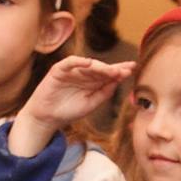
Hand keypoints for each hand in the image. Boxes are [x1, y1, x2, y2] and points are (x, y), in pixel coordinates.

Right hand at [10, 57, 133, 153]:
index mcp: (92, 82)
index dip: (120, 71)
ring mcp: (72, 71)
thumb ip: (103, 93)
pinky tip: (89, 64)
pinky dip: (79, 62)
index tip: (132, 69)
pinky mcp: (59, 70)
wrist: (48, 118)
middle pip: (101, 68)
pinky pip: (70, 63)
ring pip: (88, 65)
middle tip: (127, 68)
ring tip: (112, 70)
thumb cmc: (69, 111)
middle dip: (114, 68)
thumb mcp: (90, 104)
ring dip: (101, 67)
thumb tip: (117, 82)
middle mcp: (84, 74)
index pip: (108, 74)